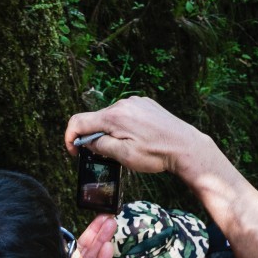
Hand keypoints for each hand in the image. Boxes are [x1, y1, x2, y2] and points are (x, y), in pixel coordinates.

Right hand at [65, 96, 223, 186]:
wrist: (186, 146)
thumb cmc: (156, 153)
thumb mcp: (123, 156)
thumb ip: (100, 145)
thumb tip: (87, 141)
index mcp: (114, 116)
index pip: (79, 121)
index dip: (71, 137)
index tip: (74, 151)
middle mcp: (124, 103)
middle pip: (96, 119)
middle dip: (94, 136)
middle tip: (106, 154)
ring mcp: (136, 102)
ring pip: (112, 117)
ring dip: (111, 131)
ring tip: (128, 147)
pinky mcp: (146, 104)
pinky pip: (126, 113)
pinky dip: (124, 126)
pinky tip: (138, 138)